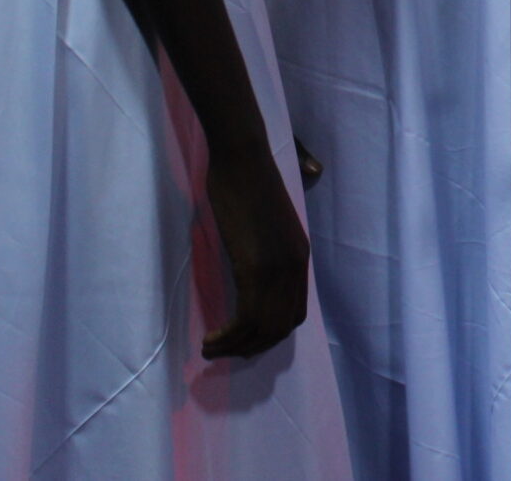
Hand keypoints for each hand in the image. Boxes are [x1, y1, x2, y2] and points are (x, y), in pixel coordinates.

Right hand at [202, 145, 310, 359]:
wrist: (243, 158)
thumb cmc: (249, 181)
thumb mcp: (270, 220)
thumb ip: (273, 241)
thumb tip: (279, 230)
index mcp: (300, 257)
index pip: (295, 313)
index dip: (271, 334)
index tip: (245, 340)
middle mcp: (295, 267)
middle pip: (280, 327)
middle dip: (252, 347)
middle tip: (224, 352)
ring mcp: (278, 269)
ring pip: (262, 328)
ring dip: (235, 348)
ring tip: (210, 351)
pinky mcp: (256, 267)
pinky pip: (246, 318)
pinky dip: (228, 336)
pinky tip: (210, 338)